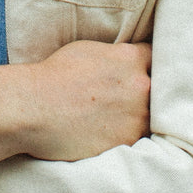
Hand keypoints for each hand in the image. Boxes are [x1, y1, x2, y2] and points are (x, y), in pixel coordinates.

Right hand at [0, 41, 150, 171]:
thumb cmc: (52, 76)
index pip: (156, 56)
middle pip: (160, 87)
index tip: (143, 70)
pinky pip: (137, 137)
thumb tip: (125, 59)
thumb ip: (114, 54)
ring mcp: (137, 116)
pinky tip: (107, 132)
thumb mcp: (85, 50)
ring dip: (138, 116)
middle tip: (128, 96)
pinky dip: (126, 135)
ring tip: (114, 117)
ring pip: (151, 116)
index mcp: (129, 58)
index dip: (148, 64)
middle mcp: (141, 85)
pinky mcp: (128, 142)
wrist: (33, 109)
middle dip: (145, 91)